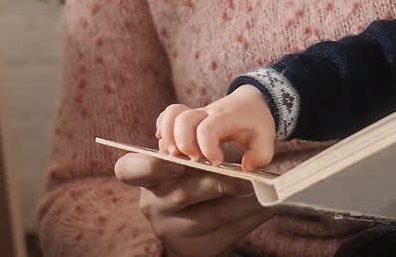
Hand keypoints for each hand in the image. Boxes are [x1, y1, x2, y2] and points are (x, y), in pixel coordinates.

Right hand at [115, 152, 274, 256]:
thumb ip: (196, 149)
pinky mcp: (190, 247)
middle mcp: (152, 202)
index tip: (177, 155)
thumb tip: (233, 151)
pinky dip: (248, 218)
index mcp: (143, 174)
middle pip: (181, 193)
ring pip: (207, 217)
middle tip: (246, 178)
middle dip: (217, 183)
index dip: (151, 163)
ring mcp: (168, 227)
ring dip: (241, 204)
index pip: (129, 169)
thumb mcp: (184, 159)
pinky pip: (224, 233)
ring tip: (264, 191)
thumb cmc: (190, 174)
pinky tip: (265, 207)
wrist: (192, 215)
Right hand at [157, 85, 275, 169]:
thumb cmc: (255, 121)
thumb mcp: (265, 137)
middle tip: (194, 161)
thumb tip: (245, 168)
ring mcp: (194, 115)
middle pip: (184, 120)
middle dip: (184, 144)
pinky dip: (163, 130)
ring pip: (171, 117)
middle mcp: (206, 113)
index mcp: (225, 117)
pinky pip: (167, 117)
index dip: (207, 147)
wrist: (249, 101)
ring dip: (169, 138)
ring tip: (176, 157)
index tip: (217, 161)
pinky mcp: (185, 120)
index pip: (208, 128)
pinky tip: (167, 147)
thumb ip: (260, 154)